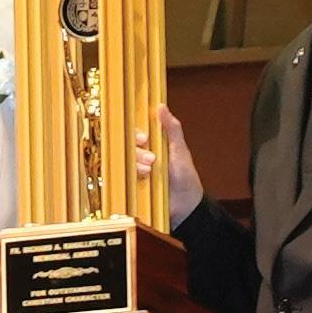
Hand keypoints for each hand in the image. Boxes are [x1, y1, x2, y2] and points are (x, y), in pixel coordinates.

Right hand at [135, 103, 203, 226]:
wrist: (186, 206)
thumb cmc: (186, 177)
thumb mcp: (180, 150)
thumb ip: (172, 128)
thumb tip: (161, 106)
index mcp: (153, 146)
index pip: (136, 134)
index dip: (136, 134)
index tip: (144, 139)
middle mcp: (143, 158)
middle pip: (128, 148)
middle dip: (138, 152)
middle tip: (151, 158)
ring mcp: (138, 173)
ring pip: (126, 163)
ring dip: (137, 165)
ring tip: (150, 171)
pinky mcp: (134, 187)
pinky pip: (125, 179)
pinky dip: (132, 177)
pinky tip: (143, 179)